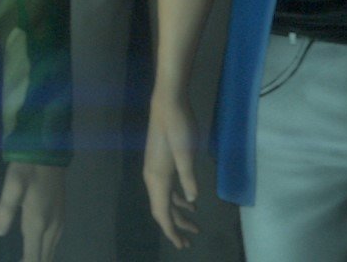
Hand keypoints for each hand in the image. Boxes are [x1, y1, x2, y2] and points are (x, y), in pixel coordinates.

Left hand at [0, 162, 64, 261]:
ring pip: (50, 251)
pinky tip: (36, 250)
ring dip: (39, 258)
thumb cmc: (28, 168)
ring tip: (25, 259)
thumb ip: (5, 210)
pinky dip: (44, 251)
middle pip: (44, 258)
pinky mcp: (60, 217)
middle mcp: (52, 228)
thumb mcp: (12, 185)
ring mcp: (59, 223)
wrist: (49, 152)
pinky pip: (53, 243)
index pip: (33, 257)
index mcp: (38, 224)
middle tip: (17, 261)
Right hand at [144, 92, 199, 248]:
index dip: (171, 230)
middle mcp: (152, 176)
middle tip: (190, 240)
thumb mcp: (187, 154)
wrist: (167, 103)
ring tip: (194, 223)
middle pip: (162, 208)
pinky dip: (176, 198)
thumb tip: (192, 200)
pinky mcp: (160, 161)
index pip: (162, 212)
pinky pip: (166, 188)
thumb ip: (189, 178)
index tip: (181, 245)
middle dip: (175, 226)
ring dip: (177, 213)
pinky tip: (189, 200)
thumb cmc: (178, 127)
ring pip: (164, 198)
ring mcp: (154, 168)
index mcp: (157, 177)